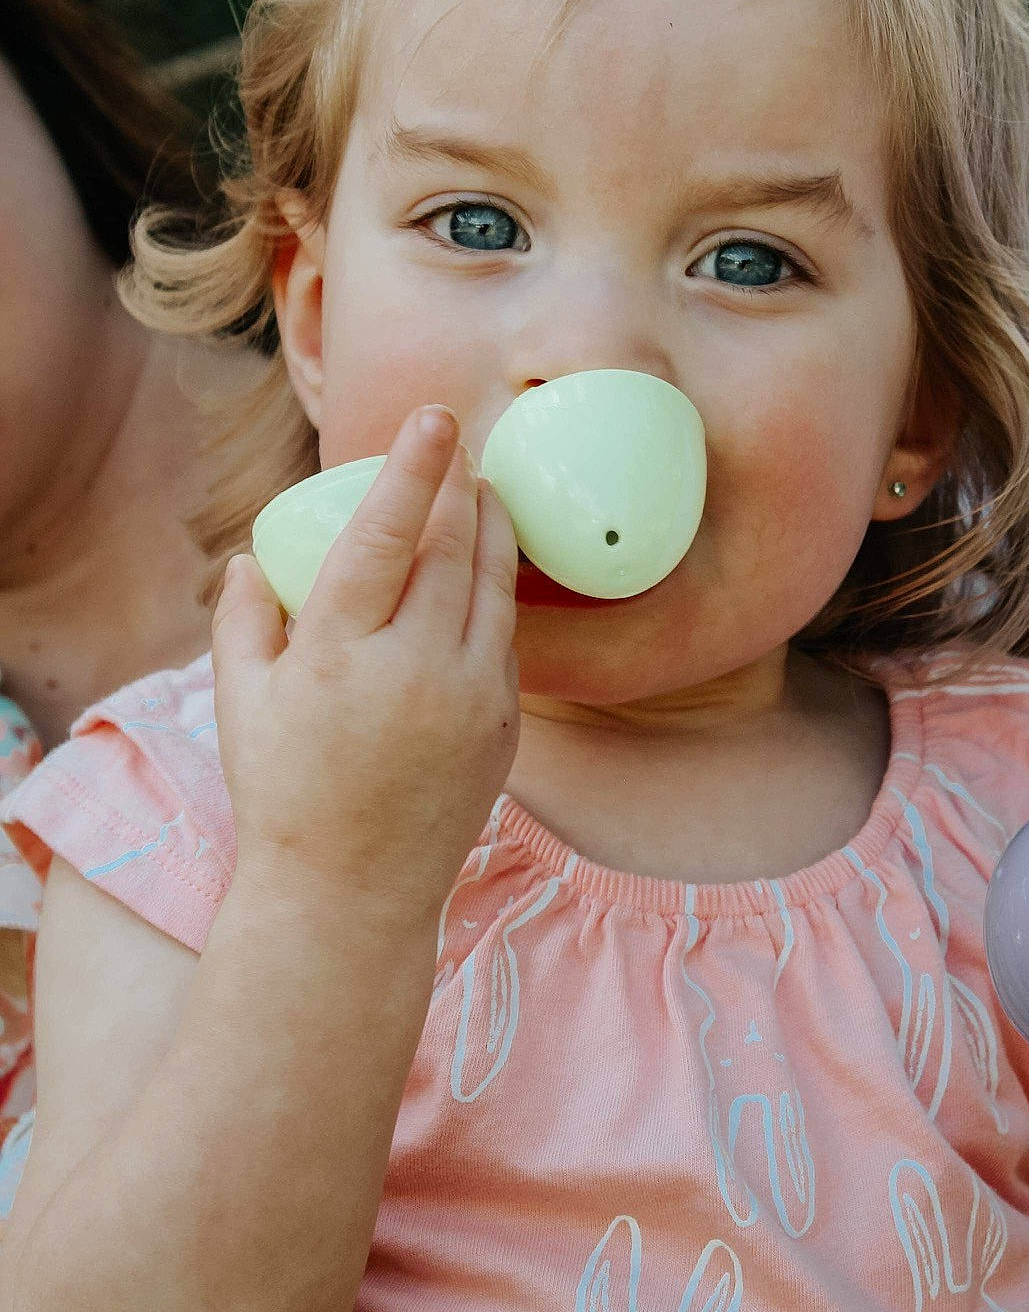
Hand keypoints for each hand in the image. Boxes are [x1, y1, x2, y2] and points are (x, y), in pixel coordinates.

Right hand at [212, 405, 520, 924]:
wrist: (351, 894)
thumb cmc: (283, 793)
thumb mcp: (240, 702)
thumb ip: (243, 619)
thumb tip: (253, 556)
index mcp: (339, 654)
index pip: (386, 536)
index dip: (414, 469)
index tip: (436, 417)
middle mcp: (413, 669)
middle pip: (454, 548)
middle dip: (462, 485)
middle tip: (461, 445)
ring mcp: (470, 698)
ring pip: (494, 585)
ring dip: (493, 526)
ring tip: (485, 490)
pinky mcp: (505, 724)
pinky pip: (505, 638)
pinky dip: (497, 593)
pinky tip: (487, 572)